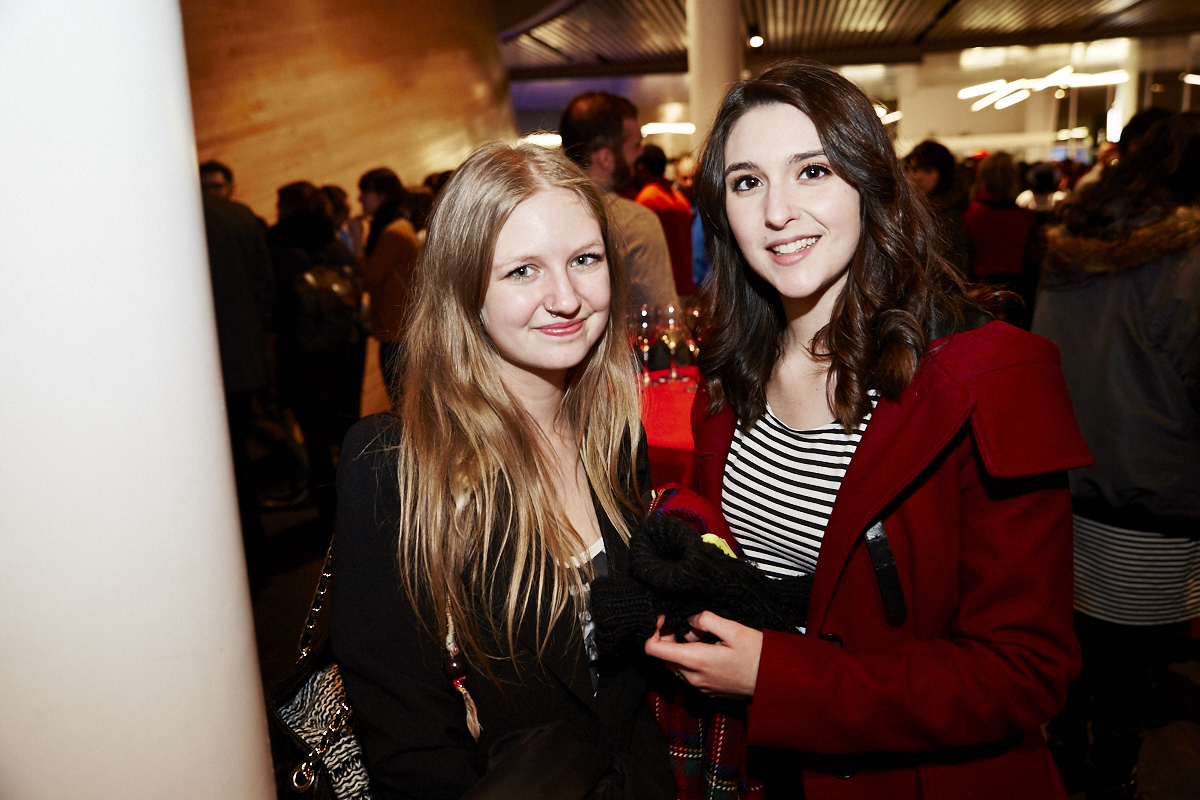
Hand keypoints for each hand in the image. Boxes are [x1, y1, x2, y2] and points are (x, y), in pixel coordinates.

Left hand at [643, 612, 762, 699]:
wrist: (774, 682)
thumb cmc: (757, 656)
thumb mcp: (733, 629)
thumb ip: (707, 620)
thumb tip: (690, 619)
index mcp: (695, 660)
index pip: (653, 649)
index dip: (652, 631)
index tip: (663, 619)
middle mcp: (693, 677)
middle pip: (664, 657)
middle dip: (671, 639)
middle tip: (692, 627)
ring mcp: (700, 687)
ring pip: (677, 665)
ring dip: (683, 650)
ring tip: (706, 638)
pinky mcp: (708, 691)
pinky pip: (689, 674)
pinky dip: (693, 660)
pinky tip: (712, 651)